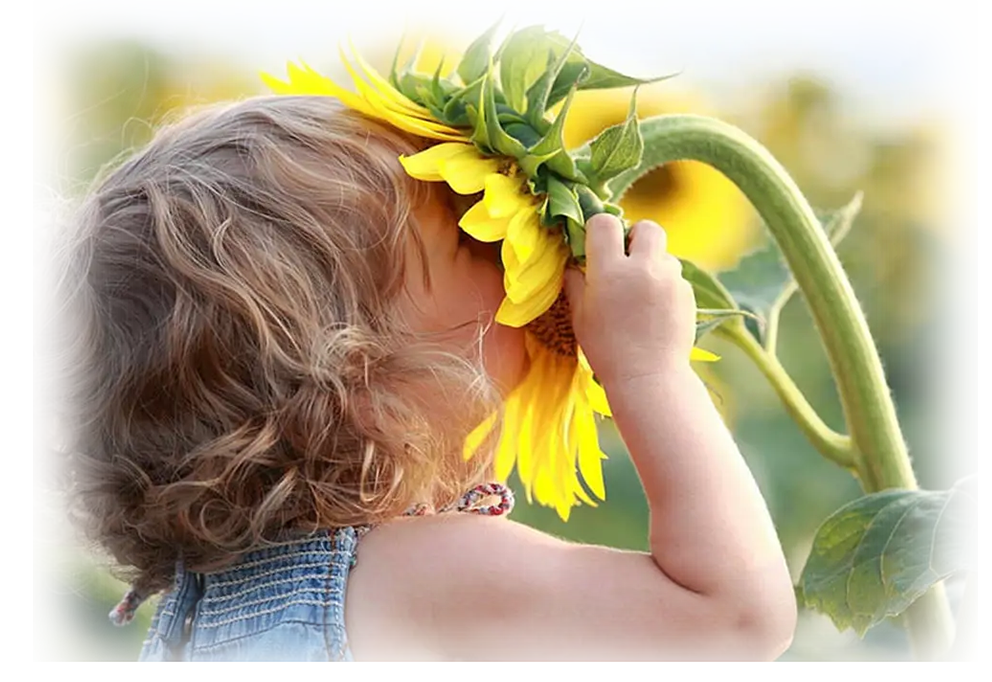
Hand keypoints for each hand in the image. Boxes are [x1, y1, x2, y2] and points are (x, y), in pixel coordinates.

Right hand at [564, 215, 695, 385]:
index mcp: (610, 270)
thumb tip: (572, 265)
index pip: (605, 224)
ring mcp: (669, 280)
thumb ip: (576, 284)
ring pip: (664, 254)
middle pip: (647, 227)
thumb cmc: (606, 349)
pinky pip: (675, 278)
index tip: (597, 244)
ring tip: (643, 292)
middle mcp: (643, 268)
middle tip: (628, 259)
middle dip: (636, 236)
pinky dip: (666, 286)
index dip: (599, 229)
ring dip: (653, 264)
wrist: (648, 377)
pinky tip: (656, 311)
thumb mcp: (580, 316)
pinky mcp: (687, 294)